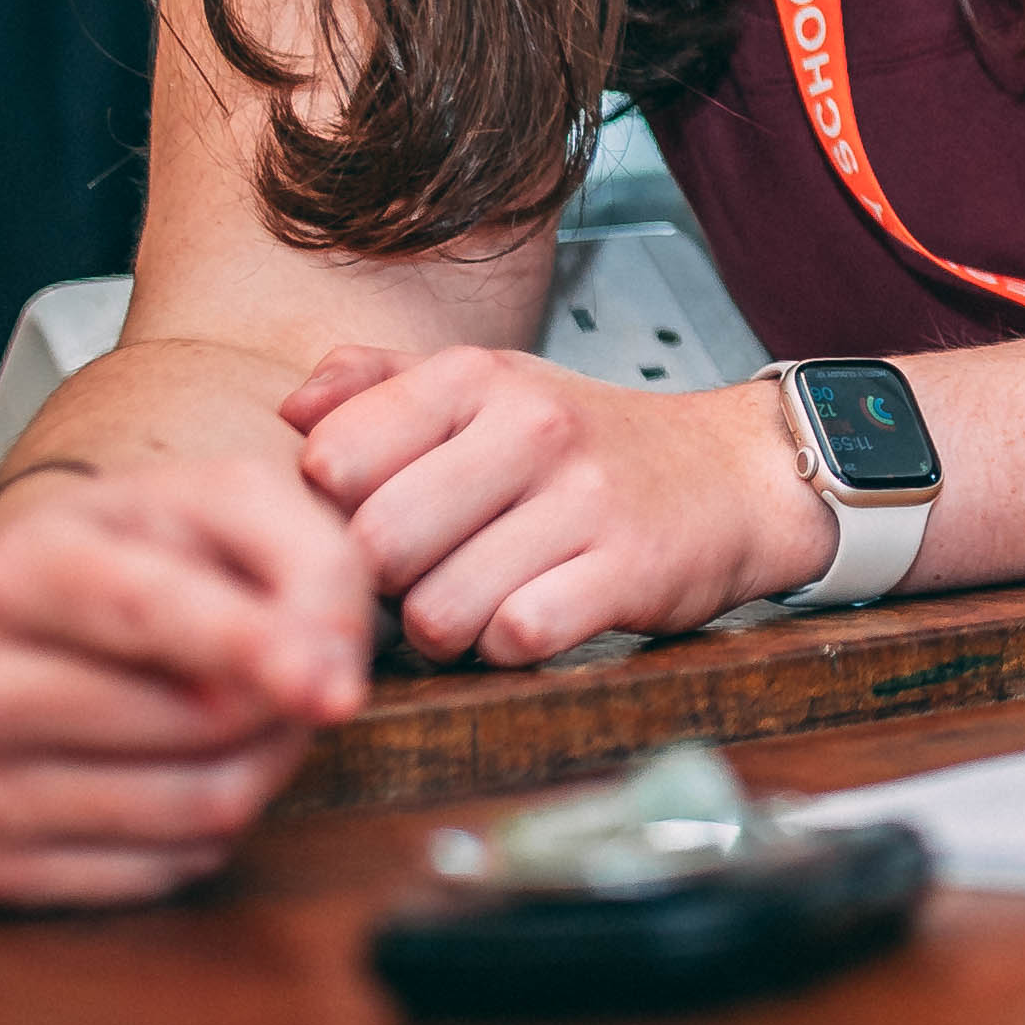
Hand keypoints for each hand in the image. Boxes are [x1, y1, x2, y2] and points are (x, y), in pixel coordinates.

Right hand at [0, 457, 372, 908]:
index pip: (146, 612)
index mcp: (16, 569)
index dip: (250, 649)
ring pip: (201, 807)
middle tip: (288, 666)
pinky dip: (212, 829)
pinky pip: (172, 872)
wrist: (54, 614)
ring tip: (242, 710)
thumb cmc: (161, 553)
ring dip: (265, 763)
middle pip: (198, 721)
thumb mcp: (235, 506)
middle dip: (282, 699)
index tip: (336, 691)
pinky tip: (182, 768)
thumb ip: (310, 566)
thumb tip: (331, 690)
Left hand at [281, 347, 838, 665]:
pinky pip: (518, 638)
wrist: (732, 474)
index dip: (330, 514)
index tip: (366, 522)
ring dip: (444, 631)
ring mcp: (584, 499)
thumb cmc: (586, 444)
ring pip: (438, 611)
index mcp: (475, 377)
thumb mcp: (486, 386)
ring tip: (476, 603)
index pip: (333, 458)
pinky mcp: (629, 569)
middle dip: (383, 587)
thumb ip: (378, 383)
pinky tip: (529, 619)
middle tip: (418, 581)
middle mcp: (529, 427)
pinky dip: (510, 647)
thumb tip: (291, 413)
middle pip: (376, 547)